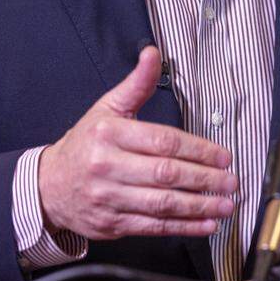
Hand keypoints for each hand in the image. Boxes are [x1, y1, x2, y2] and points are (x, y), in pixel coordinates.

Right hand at [39, 45, 236, 238]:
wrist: (49, 186)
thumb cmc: (85, 144)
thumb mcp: (107, 108)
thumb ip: (136, 84)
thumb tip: (152, 53)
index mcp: (109, 135)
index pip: (162, 142)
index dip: (198, 150)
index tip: (222, 156)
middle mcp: (107, 166)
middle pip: (165, 174)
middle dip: (204, 179)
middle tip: (230, 180)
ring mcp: (109, 198)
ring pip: (162, 203)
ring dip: (199, 206)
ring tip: (224, 205)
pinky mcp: (112, 223)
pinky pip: (153, 226)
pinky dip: (183, 227)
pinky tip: (204, 224)